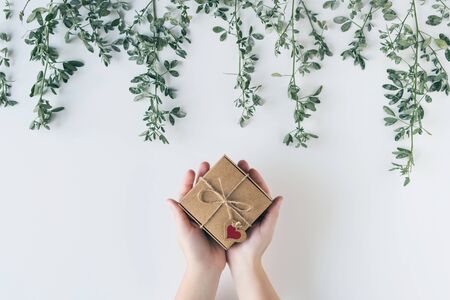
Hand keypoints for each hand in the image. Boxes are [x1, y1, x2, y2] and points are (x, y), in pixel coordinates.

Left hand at [168, 162, 224, 299]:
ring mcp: (211, 217)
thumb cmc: (192, 251)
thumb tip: (169, 200)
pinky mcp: (223, 222)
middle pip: (202, 191)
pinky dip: (229, 197)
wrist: (207, 268)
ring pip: (215, 196)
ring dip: (217, 184)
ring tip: (222, 172)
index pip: (187, 194)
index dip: (189, 181)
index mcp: (188, 214)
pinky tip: (233, 188)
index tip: (192, 170)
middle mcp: (200, 213)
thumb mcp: (183, 232)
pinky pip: (225, 207)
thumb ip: (178, 216)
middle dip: (204, 177)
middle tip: (207, 164)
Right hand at [226, 160, 281, 299]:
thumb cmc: (256, 248)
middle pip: (246, 189)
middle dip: (242, 176)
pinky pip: (224, 205)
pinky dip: (221, 195)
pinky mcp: (227, 219)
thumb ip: (272, 215)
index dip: (256, 178)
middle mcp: (249, 210)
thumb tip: (280, 198)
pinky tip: (215, 187)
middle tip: (238, 164)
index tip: (250, 168)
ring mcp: (237, 214)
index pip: (259, 191)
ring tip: (225, 171)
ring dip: (231, 182)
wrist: (242, 263)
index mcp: (260, 211)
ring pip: (235, 194)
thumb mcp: (266, 230)